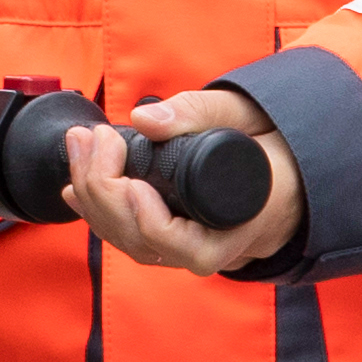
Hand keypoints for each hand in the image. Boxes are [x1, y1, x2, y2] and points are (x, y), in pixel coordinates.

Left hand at [65, 87, 301, 276]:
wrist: (286, 172)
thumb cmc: (269, 147)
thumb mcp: (247, 117)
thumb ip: (200, 112)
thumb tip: (145, 119)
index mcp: (240, 226)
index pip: (187, 247)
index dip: (148, 219)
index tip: (130, 180)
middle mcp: (213, 249)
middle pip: (144, 242)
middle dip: (104, 191)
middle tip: (92, 139)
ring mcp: (188, 249)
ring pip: (129, 242)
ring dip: (93, 195)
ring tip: (80, 146)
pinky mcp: (170, 242)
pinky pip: (128, 237)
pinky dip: (97, 211)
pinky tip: (76, 185)